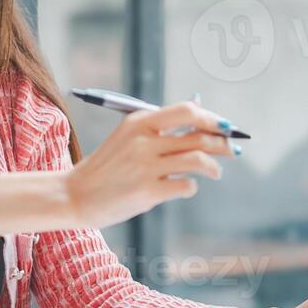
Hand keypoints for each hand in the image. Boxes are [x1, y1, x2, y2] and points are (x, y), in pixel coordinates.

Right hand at [66, 102, 237, 229]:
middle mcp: (143, 141)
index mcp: (139, 122)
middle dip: (222, 143)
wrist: (75, 195)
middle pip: (198, 136)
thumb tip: (202, 115)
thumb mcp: (127, 137)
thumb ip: (160, 127)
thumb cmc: (107, 167)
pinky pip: (186, 186)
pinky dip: (191, 187)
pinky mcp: (147, 192)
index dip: (213, 119)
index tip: (226, 128)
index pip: (187, 111)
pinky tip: (185, 188)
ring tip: (215, 172)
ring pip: (198, 160)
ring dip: (214, 167)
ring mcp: (145, 167)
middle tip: (231, 150)